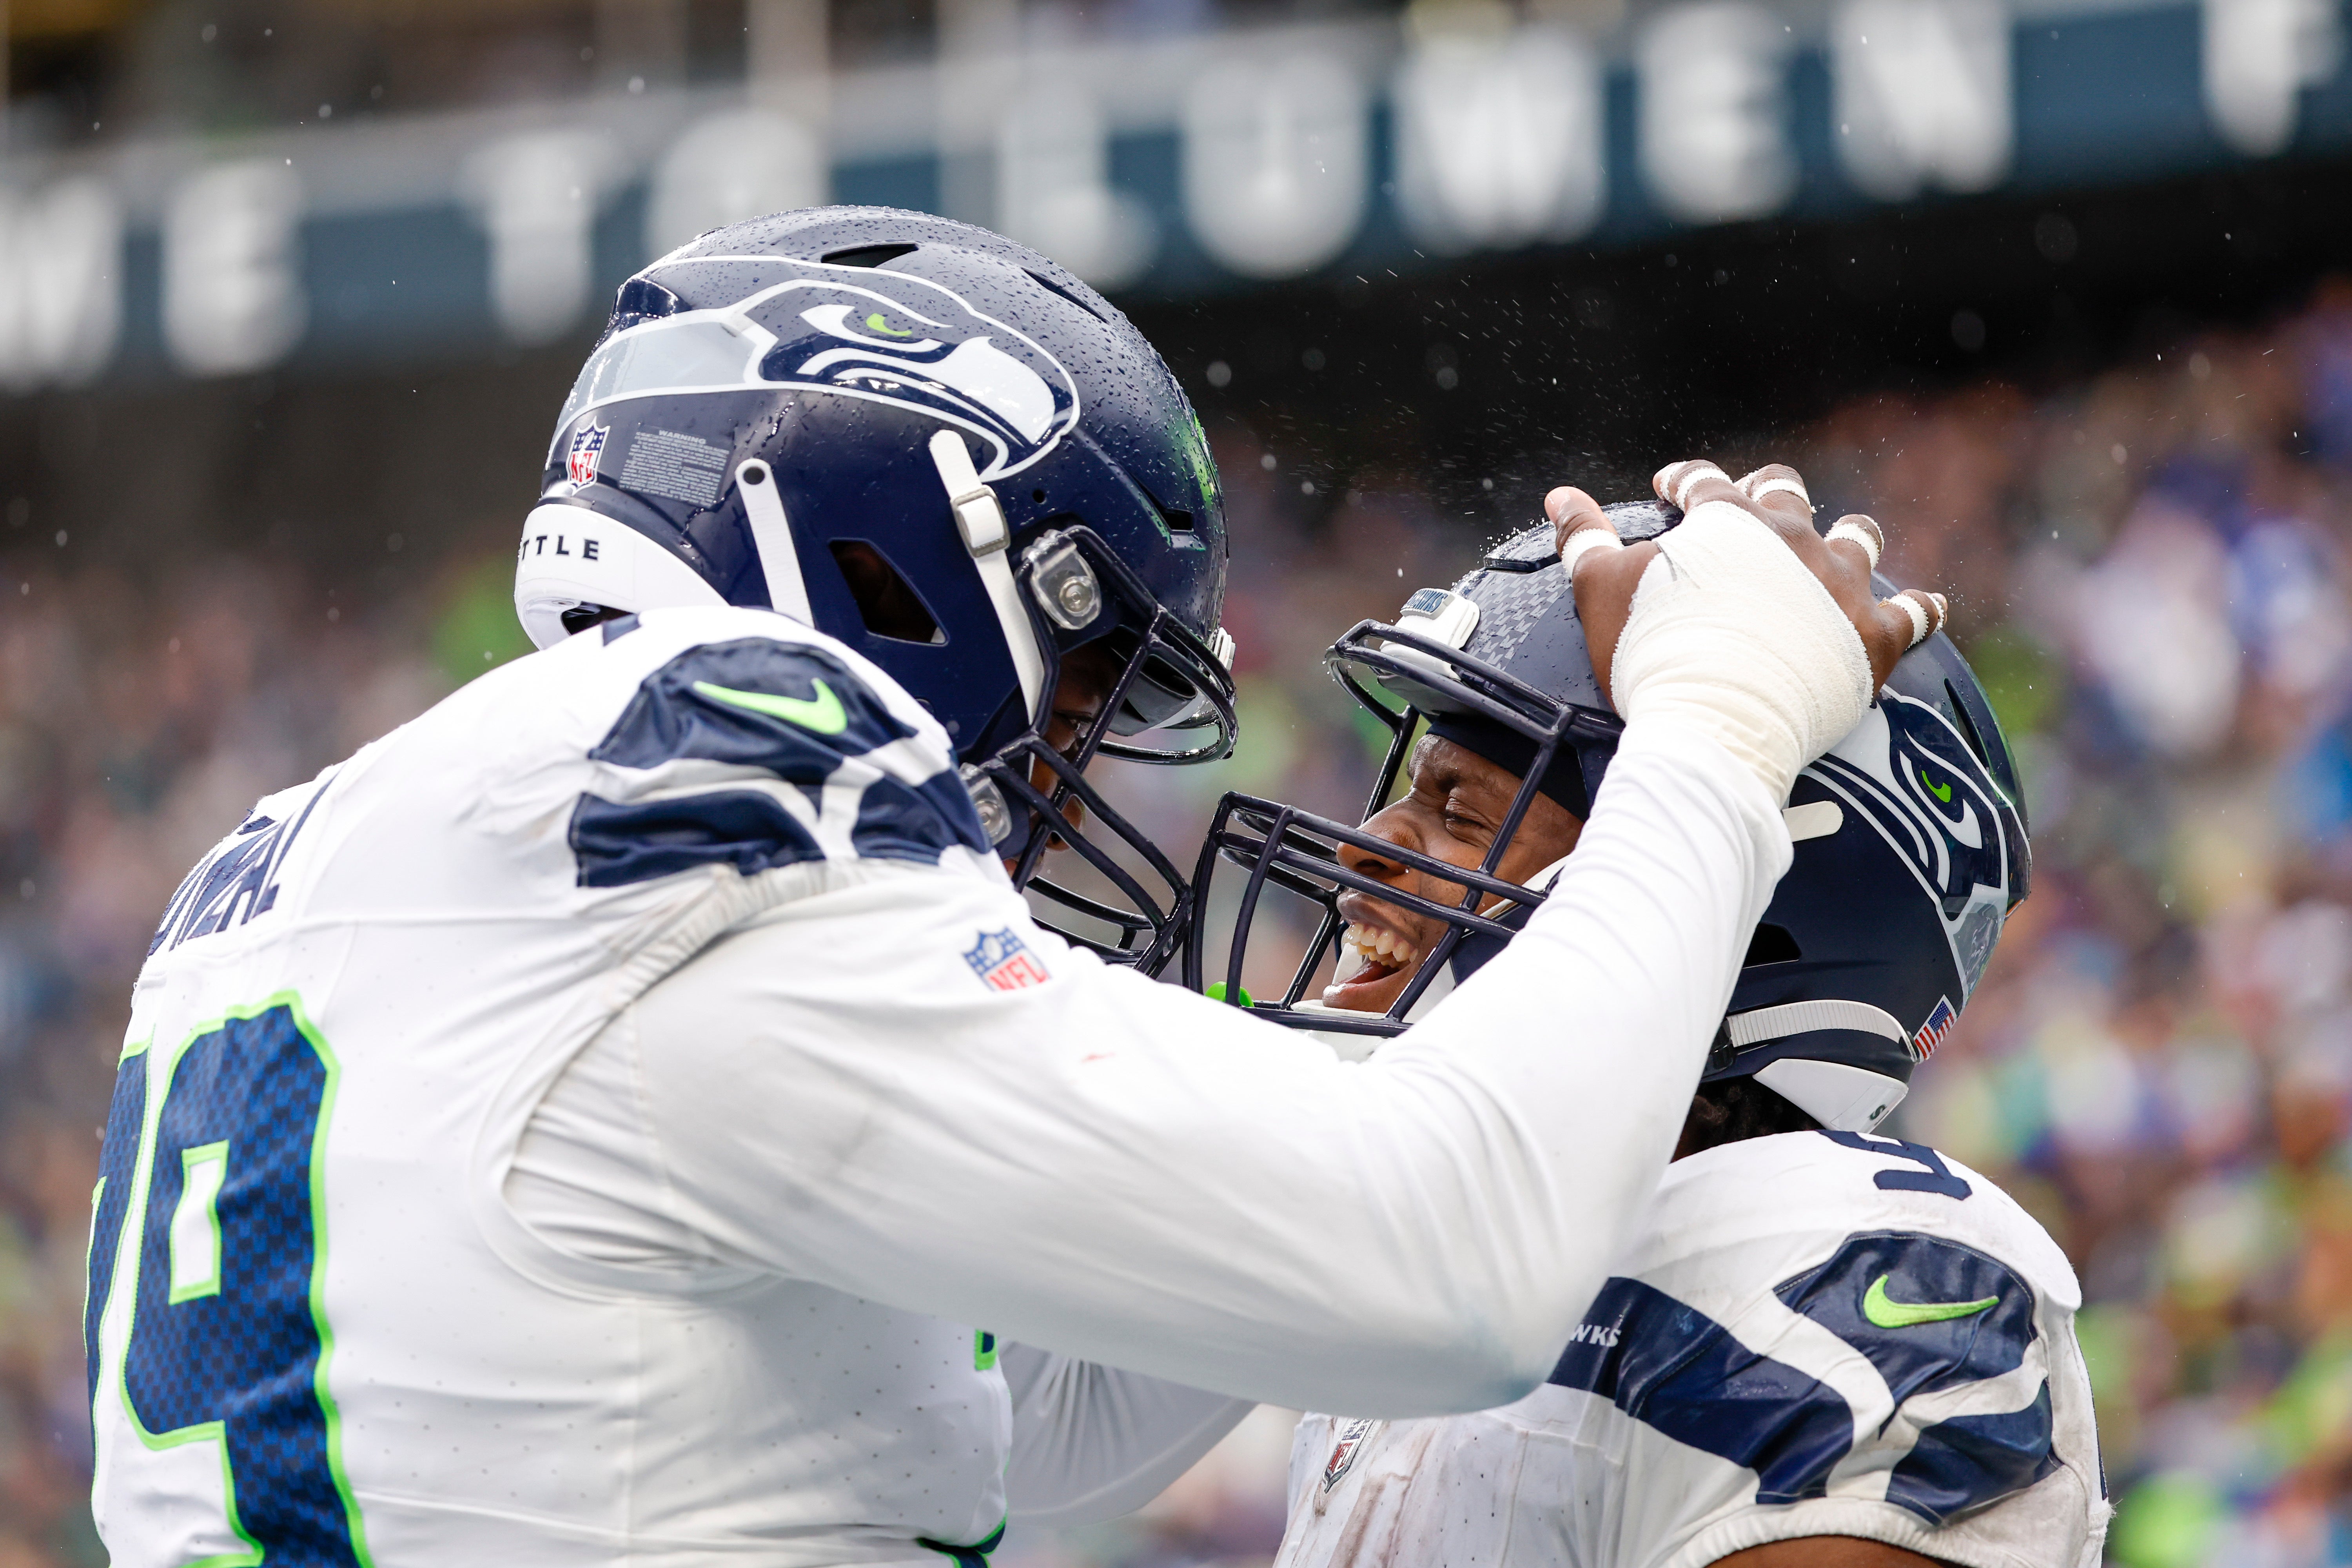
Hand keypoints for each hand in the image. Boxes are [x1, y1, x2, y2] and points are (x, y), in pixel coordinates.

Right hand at [1548, 463, 1946, 705]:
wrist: (1717, 721)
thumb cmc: (1654, 655)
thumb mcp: (1601, 590)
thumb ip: (1583, 537)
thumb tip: (1560, 494)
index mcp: (1725, 521)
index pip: (1704, 481)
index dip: (1684, 480)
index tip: (1671, 487)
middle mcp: (1790, 537)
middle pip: (1787, 493)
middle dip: (1770, 492)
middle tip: (1759, 503)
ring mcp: (1837, 584)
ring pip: (1858, 538)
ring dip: (1849, 537)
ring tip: (1846, 542)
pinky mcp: (1873, 634)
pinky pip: (1912, 614)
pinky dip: (1920, 609)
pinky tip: (1928, 607)